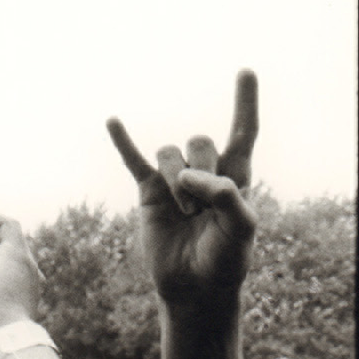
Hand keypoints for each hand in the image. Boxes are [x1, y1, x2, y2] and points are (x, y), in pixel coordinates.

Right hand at [105, 70, 258, 309]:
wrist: (194, 287)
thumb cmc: (225, 260)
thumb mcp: (241, 230)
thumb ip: (227, 197)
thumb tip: (190, 176)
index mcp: (236, 176)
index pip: (243, 131)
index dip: (245, 102)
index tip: (246, 71)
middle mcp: (204, 172)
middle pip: (200, 142)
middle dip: (202, 171)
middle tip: (202, 209)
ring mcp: (173, 180)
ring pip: (170, 154)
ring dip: (177, 182)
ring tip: (185, 213)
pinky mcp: (147, 191)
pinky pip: (133, 159)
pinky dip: (123, 141)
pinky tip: (113, 121)